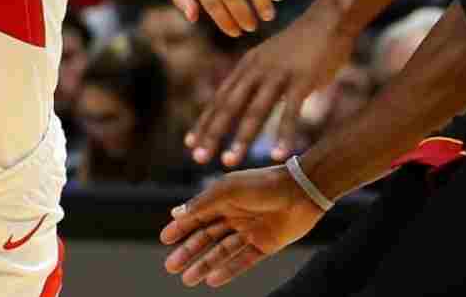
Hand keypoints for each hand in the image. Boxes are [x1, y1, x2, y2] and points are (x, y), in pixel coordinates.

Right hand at [161, 165, 322, 287]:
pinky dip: (227, 271)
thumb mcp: (228, 191)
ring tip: (187, 280)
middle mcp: (235, 216)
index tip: (164, 239)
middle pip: (206, 238)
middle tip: (170, 267)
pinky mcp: (265, 245)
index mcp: (224, 199)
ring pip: (221, 252)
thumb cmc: (262, 185)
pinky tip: (212, 280)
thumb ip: (202, 204)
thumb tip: (176, 213)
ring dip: (204, 265)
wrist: (301, 192)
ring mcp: (250, 232)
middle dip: (188, 252)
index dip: (181, 228)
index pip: (197, 216)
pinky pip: (243, 261)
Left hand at [186, 9, 352, 165]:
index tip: (190, 143)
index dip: (205, 121)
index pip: (220, 98)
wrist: (328, 19)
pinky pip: (290, 112)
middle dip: (212, 133)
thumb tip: (244, 101)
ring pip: (255, 111)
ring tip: (228, 163)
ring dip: (241, 138)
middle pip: (229, 106)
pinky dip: (283, 134)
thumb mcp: (270, 59)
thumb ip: (257, 79)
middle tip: (197, 158)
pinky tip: (278, 155)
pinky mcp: (302, 80)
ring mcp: (278, 74)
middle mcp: (257, 70)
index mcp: (247, 66)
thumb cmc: (301, 44)